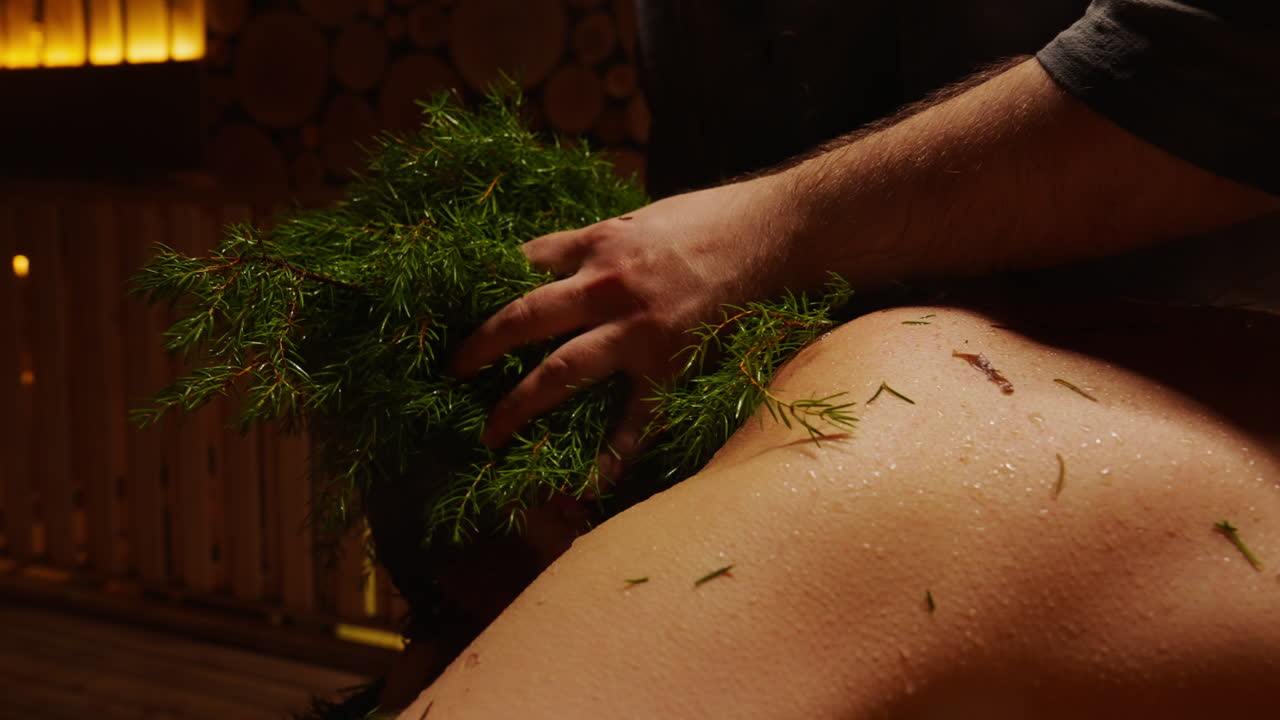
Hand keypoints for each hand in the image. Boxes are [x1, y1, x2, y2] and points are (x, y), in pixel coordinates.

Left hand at [451, 175, 800, 477]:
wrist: (778, 230)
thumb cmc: (709, 219)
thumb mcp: (639, 216)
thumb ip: (594, 243)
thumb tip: (551, 262)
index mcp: (597, 245)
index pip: (523, 266)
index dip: (487, 287)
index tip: (461, 308)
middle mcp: (607, 287)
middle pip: (525, 319)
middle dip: (481, 347)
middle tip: (452, 371)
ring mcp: (638, 331)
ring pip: (561, 371)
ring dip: (518, 404)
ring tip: (490, 433)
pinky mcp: (672, 366)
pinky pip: (635, 421)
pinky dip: (611, 456)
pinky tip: (585, 485)